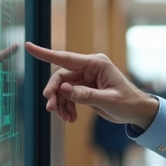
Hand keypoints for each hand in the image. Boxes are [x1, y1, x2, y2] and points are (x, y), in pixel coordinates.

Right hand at [25, 42, 159, 127]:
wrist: (137, 112)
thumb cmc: (128, 103)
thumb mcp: (108, 100)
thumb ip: (85, 95)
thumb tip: (64, 90)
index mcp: (96, 64)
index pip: (65, 58)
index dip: (44, 53)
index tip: (28, 46)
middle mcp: (89, 68)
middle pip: (61, 78)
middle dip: (54, 94)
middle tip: (51, 109)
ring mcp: (86, 78)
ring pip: (62, 89)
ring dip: (60, 104)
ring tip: (65, 118)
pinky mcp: (84, 89)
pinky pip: (68, 96)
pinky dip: (66, 107)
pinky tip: (70, 118)